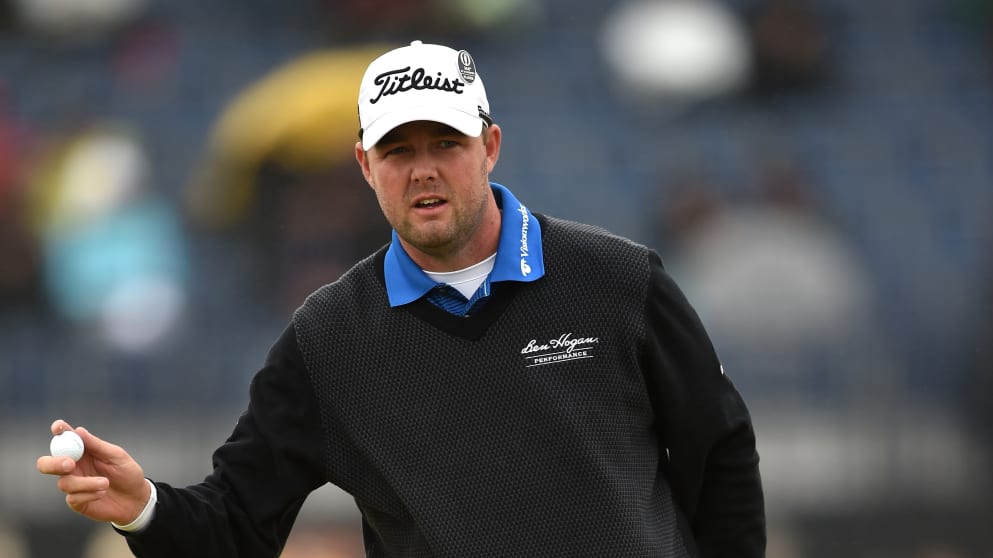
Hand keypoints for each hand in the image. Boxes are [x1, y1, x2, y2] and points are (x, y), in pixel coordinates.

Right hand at [36, 419, 150, 524]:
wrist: (136, 499)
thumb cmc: (127, 473)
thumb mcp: (117, 456)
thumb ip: (97, 445)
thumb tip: (78, 430)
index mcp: (82, 451)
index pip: (64, 439)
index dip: (59, 431)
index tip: (59, 427)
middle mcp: (73, 467)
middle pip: (46, 464)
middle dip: (53, 463)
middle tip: (70, 464)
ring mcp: (73, 484)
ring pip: (64, 483)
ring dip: (86, 483)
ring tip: (106, 483)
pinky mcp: (76, 501)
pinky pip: (73, 498)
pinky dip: (90, 494)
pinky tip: (102, 493)